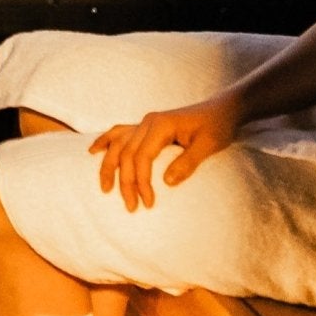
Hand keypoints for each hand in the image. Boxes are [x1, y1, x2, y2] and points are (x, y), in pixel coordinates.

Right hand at [90, 94, 240, 210]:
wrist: (223, 109)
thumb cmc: (218, 125)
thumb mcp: (208, 145)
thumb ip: (188, 162)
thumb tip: (167, 182)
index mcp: (161, 125)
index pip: (142, 156)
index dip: (141, 181)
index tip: (148, 202)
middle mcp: (148, 122)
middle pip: (127, 153)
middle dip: (125, 182)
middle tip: (131, 206)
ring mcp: (145, 122)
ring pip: (118, 144)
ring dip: (109, 166)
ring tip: (105, 189)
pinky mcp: (147, 126)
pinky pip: (120, 133)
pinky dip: (105, 141)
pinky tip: (93, 151)